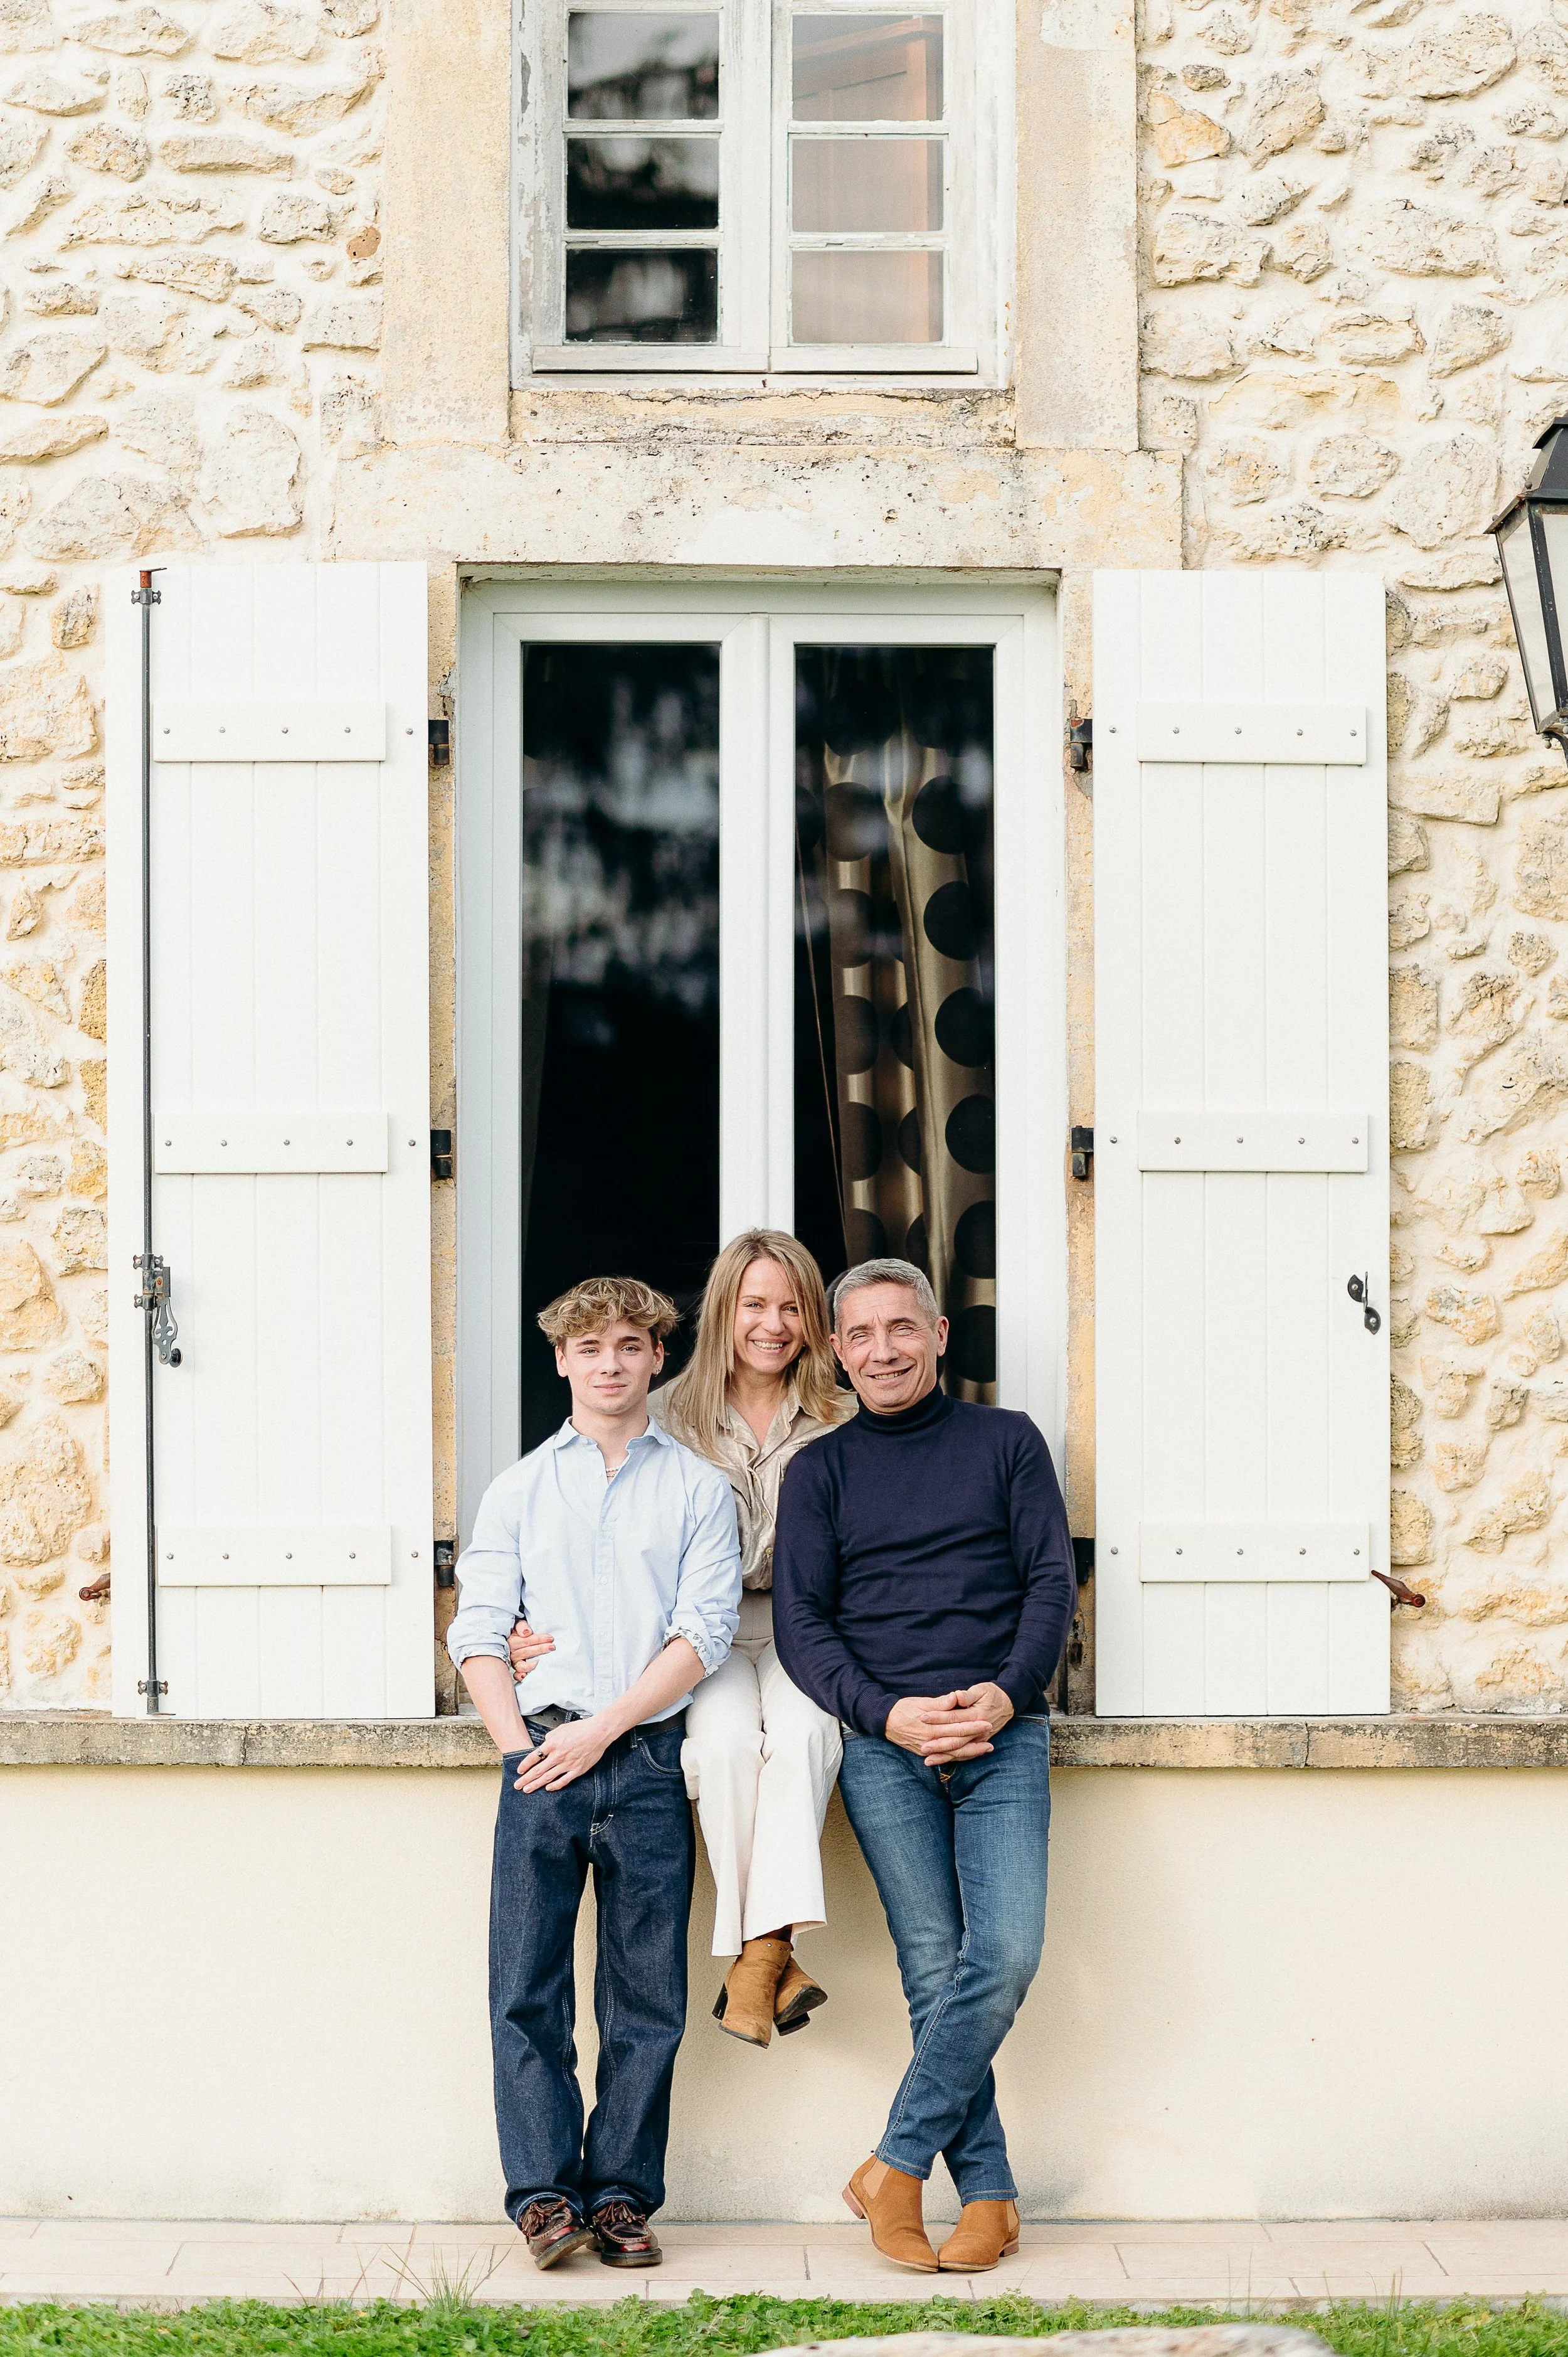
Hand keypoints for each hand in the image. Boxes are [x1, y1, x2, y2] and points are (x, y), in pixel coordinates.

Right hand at [508, 1617, 554, 1681]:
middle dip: (540, 1649)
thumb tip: (526, 1632)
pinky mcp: (516, 1669)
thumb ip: (521, 1626)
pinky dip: (519, 1676)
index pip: (526, 1641)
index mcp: (512, 1641)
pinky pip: (516, 1674)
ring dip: (532, 1664)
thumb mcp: (518, 1624)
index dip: (539, 1639)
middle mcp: (512, 1652)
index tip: (550, 1638)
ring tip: (542, 1661)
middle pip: (526, 1652)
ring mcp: (513, 1661)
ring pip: (522, 1664)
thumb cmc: (518, 1630)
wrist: (511, 1636)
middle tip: (552, 1647)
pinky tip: (525, 1676)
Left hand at [514, 1713, 611, 1792]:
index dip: (525, 1765)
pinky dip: (555, 1786)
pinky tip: (548, 1788)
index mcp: (553, 1744)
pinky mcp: (577, 1770)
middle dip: (526, 1779)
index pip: (534, 1757)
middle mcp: (558, 1755)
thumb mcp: (561, 1728)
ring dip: (536, 1784)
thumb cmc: (581, 1728)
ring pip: (548, 1777)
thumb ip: (551, 1737)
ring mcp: (567, 1764)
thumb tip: (545, 1742)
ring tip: (527, 1789)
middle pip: (538, 1770)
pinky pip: (563, 1780)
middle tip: (517, 1785)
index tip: (519, 1771)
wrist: (598, 1732)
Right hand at [884, 1683, 1013, 1764]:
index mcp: (931, 1728)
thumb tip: (954, 1698)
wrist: (885, 1723)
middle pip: (959, 1742)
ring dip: (972, 1751)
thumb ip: (939, 1703)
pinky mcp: (925, 1753)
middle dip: (977, 1739)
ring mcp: (928, 1749)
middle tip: (991, 1735)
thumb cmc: (903, 1709)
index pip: (957, 1728)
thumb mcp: (920, 1702)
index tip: (987, 1723)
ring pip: (954, 1753)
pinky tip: (969, 1754)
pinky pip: (946, 1757)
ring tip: (987, 1748)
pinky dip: (959, 1756)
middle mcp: (931, 1741)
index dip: (973, 1726)